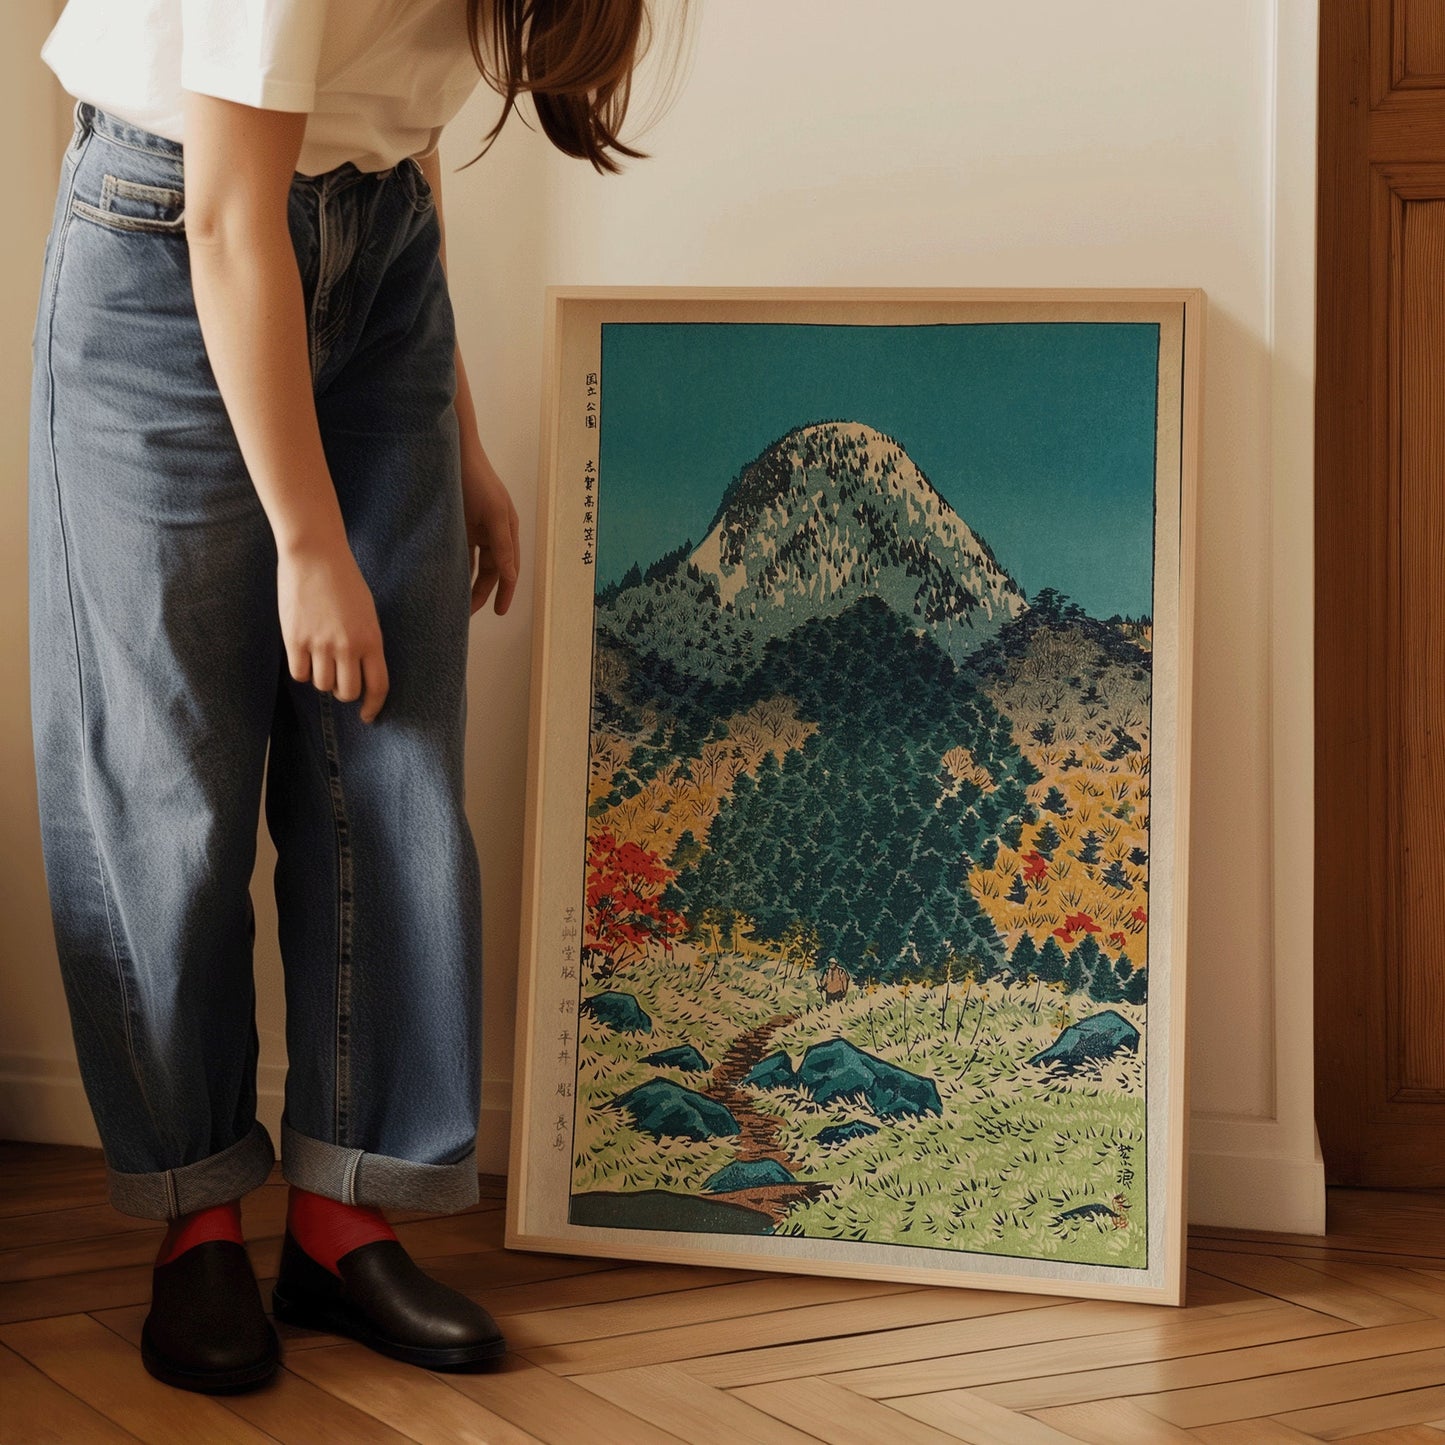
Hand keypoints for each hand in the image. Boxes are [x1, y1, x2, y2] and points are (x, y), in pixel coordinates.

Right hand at [277, 535, 389, 722]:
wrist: (315, 555)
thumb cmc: (344, 581)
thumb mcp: (367, 613)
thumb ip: (366, 643)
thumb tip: (361, 673)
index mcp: (372, 639)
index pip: (378, 686)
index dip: (373, 706)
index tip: (367, 715)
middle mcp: (348, 646)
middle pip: (347, 692)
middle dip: (344, 692)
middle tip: (339, 680)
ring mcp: (320, 644)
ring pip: (322, 685)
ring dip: (321, 678)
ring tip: (320, 658)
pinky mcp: (295, 640)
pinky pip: (299, 675)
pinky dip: (302, 671)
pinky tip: (303, 655)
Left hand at [460, 440, 519, 615]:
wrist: (453, 453)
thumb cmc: (476, 480)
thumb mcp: (493, 513)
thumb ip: (502, 546)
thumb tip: (510, 576)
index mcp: (508, 531)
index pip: (509, 569)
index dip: (505, 592)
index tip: (499, 613)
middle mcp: (493, 533)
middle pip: (490, 571)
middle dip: (482, 592)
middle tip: (466, 614)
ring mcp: (474, 530)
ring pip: (473, 564)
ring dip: (467, 583)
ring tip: (455, 603)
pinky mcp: (456, 525)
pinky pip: (457, 553)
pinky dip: (454, 567)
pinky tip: (444, 580)